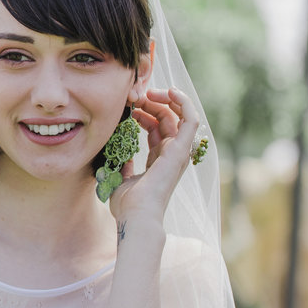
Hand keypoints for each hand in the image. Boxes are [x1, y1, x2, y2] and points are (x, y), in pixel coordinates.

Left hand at [108, 87, 199, 225]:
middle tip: (135, 96)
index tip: (128, 106)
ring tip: (146, 93)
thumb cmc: (128, 205)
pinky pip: (191, 119)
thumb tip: (117, 153)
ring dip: (164, 99)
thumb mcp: (120, 179)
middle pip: (167, 119)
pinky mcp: (182, 149)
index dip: (145, 113)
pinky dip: (184, 102)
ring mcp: (178, 152)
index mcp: (159, 160)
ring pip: (178, 116)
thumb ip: (122, 164)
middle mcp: (172, 154)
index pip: (157, 129)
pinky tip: (171, 91)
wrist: (136, 216)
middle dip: (152, 103)